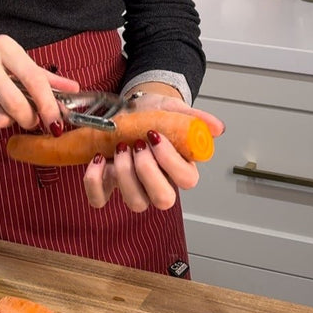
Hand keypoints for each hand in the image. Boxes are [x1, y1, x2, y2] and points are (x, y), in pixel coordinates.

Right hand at [0, 29, 78, 132]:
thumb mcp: (8, 55)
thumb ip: (41, 74)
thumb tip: (73, 89)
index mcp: (2, 46)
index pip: (33, 78)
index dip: (49, 105)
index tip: (57, 122)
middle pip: (15, 105)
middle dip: (28, 119)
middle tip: (30, 119)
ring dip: (7, 122)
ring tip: (3, 110)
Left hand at [83, 91, 224, 211]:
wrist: (132, 109)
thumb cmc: (154, 114)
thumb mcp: (174, 110)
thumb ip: (194, 118)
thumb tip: (217, 128)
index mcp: (181, 169)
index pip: (187, 180)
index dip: (170, 161)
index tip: (155, 135)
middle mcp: (160, 184)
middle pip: (163, 200)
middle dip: (148, 172)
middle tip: (138, 144)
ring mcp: (134, 187)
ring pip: (135, 203)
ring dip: (125, 175)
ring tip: (120, 148)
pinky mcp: (109, 185)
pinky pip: (100, 199)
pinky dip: (95, 182)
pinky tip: (98, 158)